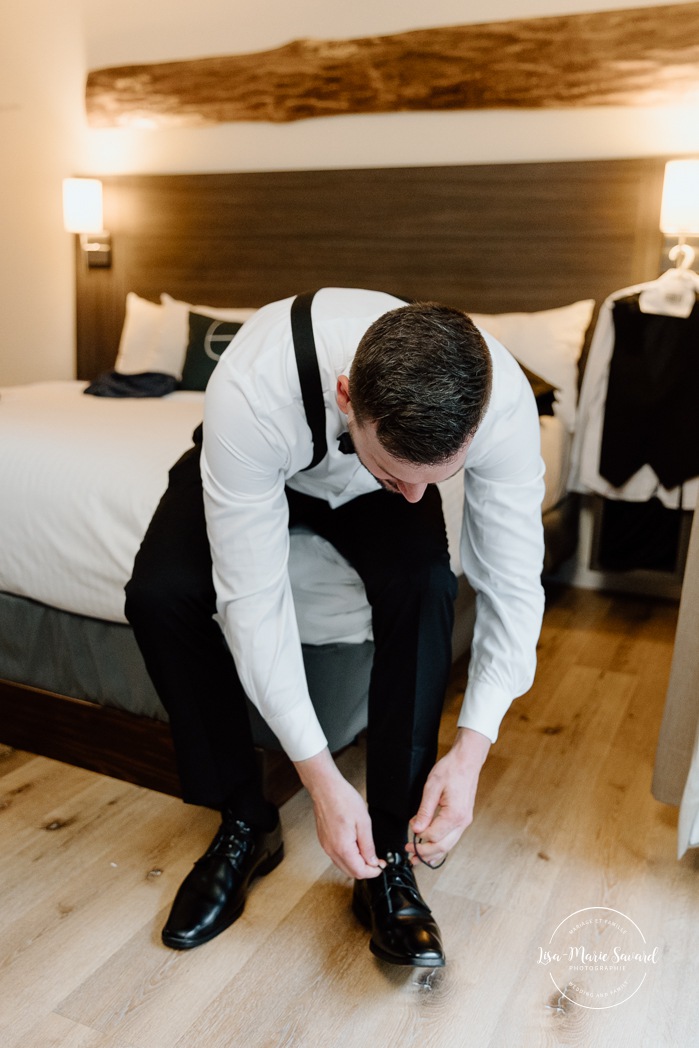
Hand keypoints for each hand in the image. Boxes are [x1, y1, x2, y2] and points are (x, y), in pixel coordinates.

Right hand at [293, 747, 384, 879]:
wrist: (326, 788)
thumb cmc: (343, 800)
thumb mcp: (364, 822)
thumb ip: (368, 845)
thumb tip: (372, 861)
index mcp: (342, 848)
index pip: (359, 872)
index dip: (373, 872)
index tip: (381, 866)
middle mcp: (331, 850)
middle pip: (350, 872)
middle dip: (366, 870)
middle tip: (376, 860)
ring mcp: (326, 846)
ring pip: (343, 865)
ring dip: (356, 864)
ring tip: (367, 852)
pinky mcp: (324, 840)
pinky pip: (337, 856)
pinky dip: (348, 857)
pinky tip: (355, 846)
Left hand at [405, 727, 490, 867]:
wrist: (467, 761)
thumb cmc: (451, 770)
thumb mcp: (432, 787)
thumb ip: (424, 810)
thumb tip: (416, 828)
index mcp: (454, 814)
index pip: (433, 835)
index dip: (419, 838)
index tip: (409, 835)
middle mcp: (462, 821)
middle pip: (442, 846)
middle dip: (425, 853)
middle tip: (410, 855)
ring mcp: (464, 821)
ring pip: (449, 845)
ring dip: (433, 853)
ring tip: (418, 858)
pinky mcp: (463, 819)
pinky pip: (452, 838)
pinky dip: (441, 845)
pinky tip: (432, 849)